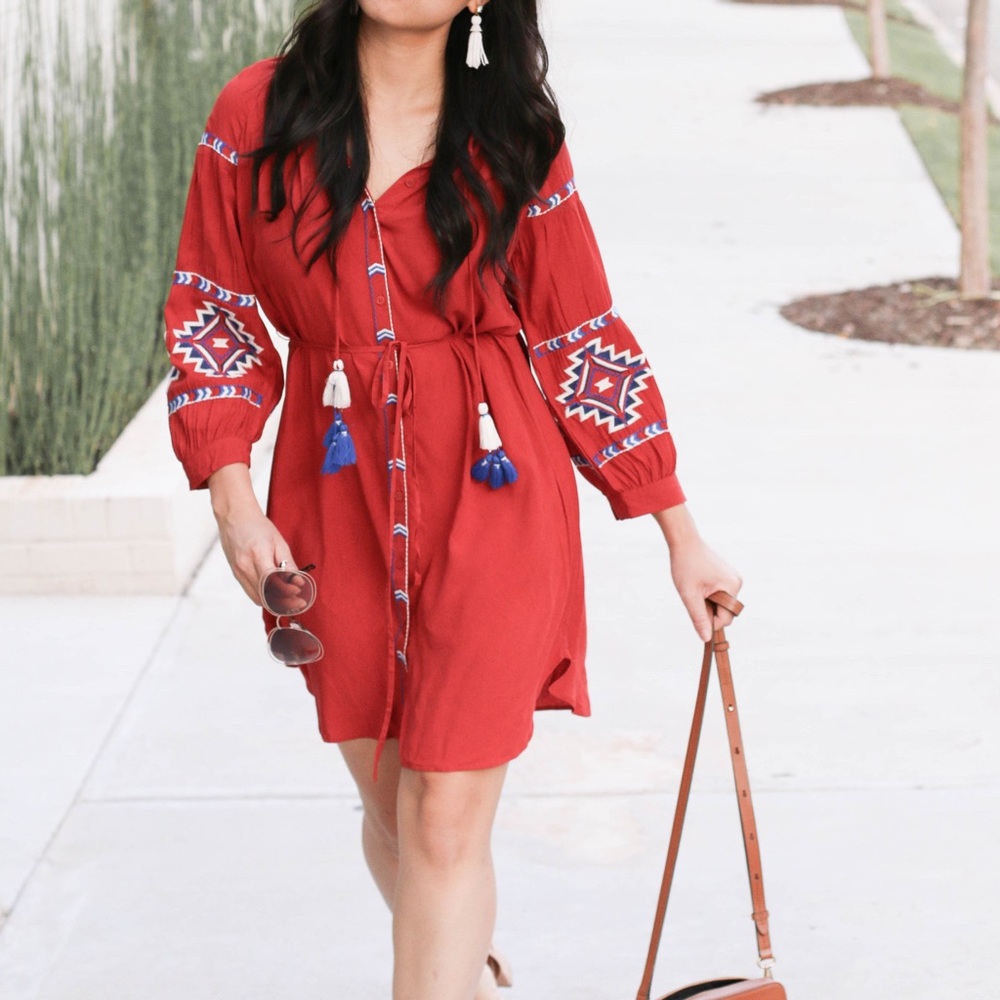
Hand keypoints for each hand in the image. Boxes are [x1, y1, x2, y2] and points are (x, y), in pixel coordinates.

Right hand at [208, 463, 295, 604]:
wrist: (234, 517)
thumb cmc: (258, 526)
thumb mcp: (279, 541)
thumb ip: (288, 563)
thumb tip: (298, 582)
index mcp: (257, 554)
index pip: (272, 582)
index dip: (286, 592)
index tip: (299, 593)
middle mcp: (244, 566)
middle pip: (265, 595)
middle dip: (284, 603)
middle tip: (299, 604)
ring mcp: (238, 572)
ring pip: (257, 598)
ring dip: (274, 604)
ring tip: (290, 603)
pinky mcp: (236, 574)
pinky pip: (251, 593)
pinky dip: (264, 598)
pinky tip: (276, 596)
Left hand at [652, 504, 743, 641]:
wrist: (684, 542)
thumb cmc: (685, 566)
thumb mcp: (689, 595)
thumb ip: (699, 618)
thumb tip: (706, 639)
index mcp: (732, 587)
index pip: (725, 619)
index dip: (709, 621)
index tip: (695, 612)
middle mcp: (737, 582)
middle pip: (725, 612)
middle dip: (709, 610)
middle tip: (693, 597)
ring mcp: (733, 578)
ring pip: (722, 603)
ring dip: (708, 602)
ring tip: (695, 588)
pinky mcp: (728, 575)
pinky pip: (721, 594)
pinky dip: (710, 595)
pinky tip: (699, 584)